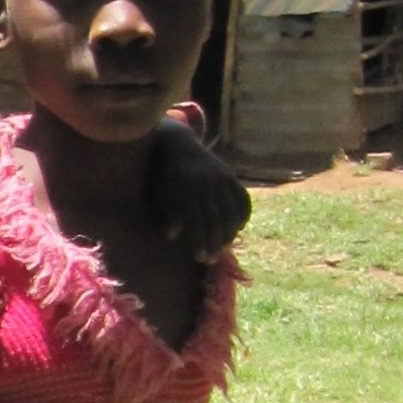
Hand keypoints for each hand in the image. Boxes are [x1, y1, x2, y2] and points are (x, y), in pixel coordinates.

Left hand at [145, 118, 252, 255]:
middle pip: (216, 219)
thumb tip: (172, 236)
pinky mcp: (229, 174)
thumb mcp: (159, 193)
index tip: (201, 258)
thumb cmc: (161, 175)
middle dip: (216, 242)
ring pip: (231, 210)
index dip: (200, 242)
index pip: (198, 222)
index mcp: (187, 189)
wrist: (175, 143)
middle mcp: (207, 183)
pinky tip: (240, 226)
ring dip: (231, 232)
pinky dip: (243, 213)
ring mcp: (221, 177)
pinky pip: (242, 197)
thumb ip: (167, 213)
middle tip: (214, 259)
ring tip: (226, 247)